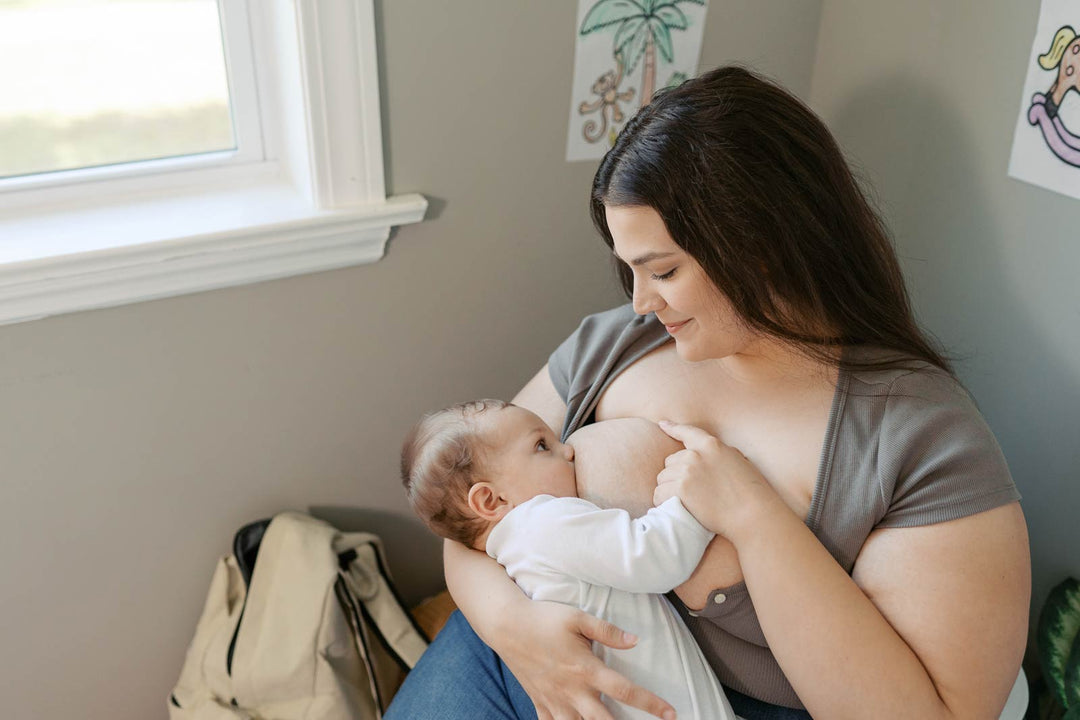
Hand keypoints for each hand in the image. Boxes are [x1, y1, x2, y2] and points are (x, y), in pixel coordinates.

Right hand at [497, 600, 675, 719]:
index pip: (624, 690)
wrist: (506, 625)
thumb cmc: (544, 618)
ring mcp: (554, 700)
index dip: (650, 704)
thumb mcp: (577, 618)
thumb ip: (608, 631)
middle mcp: (572, 690)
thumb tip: (635, 641)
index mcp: (586, 669)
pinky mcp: (540, 702)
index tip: (670, 713)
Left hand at [653, 420, 782, 539]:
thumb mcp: (738, 461)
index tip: (662, 424)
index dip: (672, 428)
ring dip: (669, 489)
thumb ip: (719, 454)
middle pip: (670, 462)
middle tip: (690, 491)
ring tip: (684, 501)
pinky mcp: (681, 489)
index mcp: (711, 445)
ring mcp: (687, 471)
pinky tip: (675, 507)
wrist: (752, 513)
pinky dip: (663, 502)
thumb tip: (708, 452)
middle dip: (675, 475)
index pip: (686, 432)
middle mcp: (695, 455)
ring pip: (662, 478)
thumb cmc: (750, 491)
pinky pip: (659, 494)